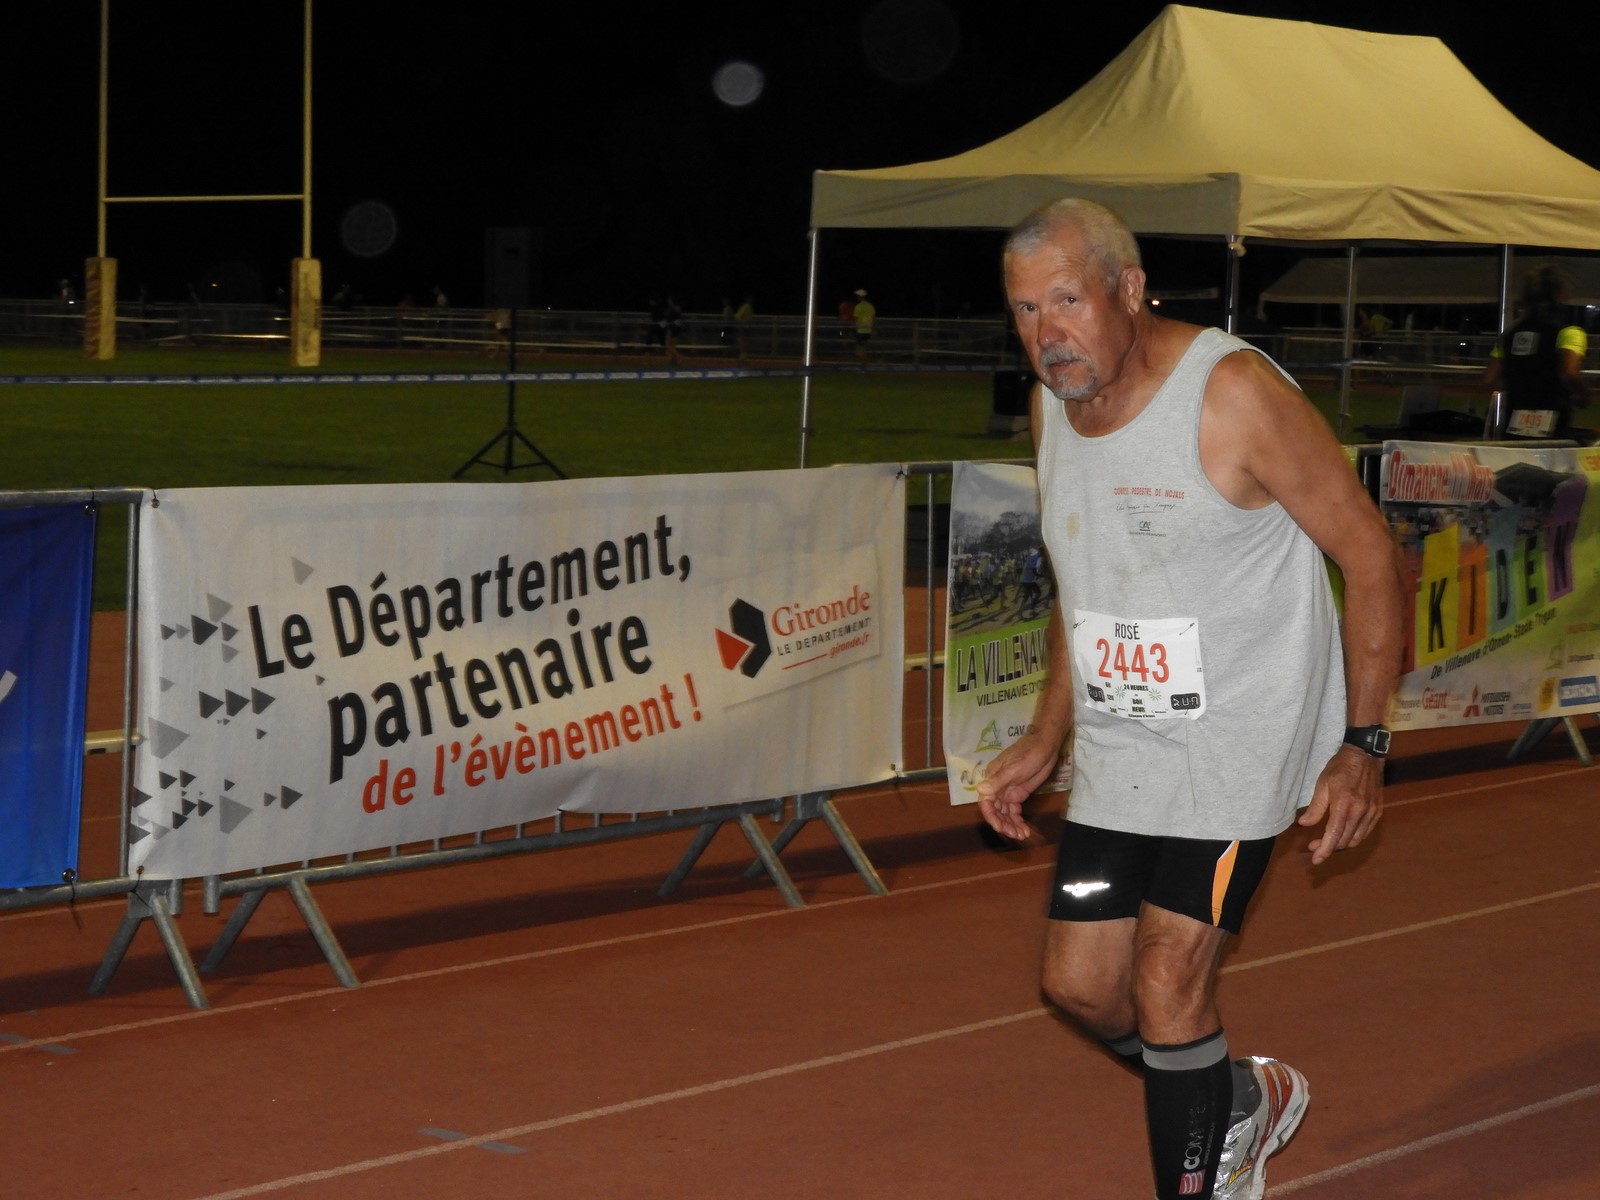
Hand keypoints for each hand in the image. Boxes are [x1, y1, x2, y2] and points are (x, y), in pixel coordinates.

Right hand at [974, 734, 1060, 841]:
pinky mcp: (1018, 795)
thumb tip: (980, 790)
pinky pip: (1014, 811)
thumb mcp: (1014, 768)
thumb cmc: (1028, 754)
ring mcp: (1008, 792)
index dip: (991, 816)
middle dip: (1004, 824)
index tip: (1000, 828)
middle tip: (1015, 834)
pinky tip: (1024, 829)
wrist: (1045, 746)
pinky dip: (1018, 821)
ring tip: (1022, 835)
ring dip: (1011, 825)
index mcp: (992, 779)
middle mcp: (997, 787)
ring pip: (1005, 813)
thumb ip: (998, 781)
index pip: (986, 802)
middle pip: (996, 811)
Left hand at [1298, 745, 1383, 864]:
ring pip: (1355, 839)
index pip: (1333, 836)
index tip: (1315, 860)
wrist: (1364, 755)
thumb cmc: (1340, 768)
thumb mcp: (1322, 784)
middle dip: (1328, 848)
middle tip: (1313, 846)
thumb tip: (1303, 825)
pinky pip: (1365, 832)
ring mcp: (1371, 812)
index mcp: (1344, 805)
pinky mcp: (1377, 811)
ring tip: (1326, 842)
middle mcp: (1360, 811)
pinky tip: (1343, 834)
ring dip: (1340, 845)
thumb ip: (1315, 807)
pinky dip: (1353, 837)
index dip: (1324, 850)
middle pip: (1344, 841)